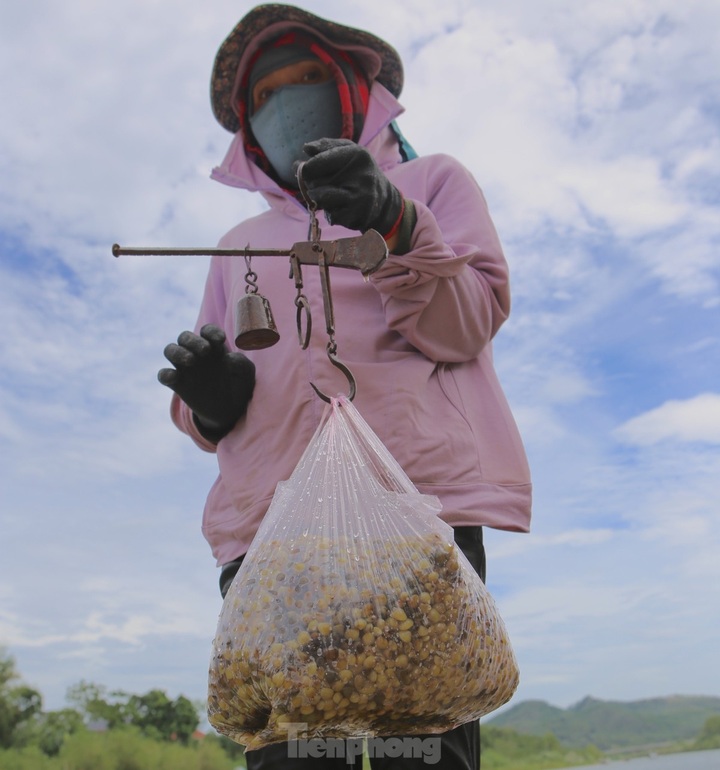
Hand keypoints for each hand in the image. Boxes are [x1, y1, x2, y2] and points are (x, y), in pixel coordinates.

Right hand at [159, 324, 254, 439]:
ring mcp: (185, 368)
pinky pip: (164, 375)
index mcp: (214, 346)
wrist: (231, 409)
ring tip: (191, 360)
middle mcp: (197, 353)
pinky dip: (165, 374)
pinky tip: (175, 377)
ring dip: (177, 352)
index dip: (211, 332)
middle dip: (193, 340)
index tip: (220, 340)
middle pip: (184, 336)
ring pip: (170, 350)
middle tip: (205, 350)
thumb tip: (228, 358)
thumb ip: (241, 363)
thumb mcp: (246, 374)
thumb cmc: (239, 385)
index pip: (207, 331)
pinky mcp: (177, 384)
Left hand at [300, 138, 403, 235]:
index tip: (304, 170)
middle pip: (315, 183)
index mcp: (356, 154)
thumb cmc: (359, 172)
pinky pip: (331, 215)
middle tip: (321, 184)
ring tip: (331, 195)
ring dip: (320, 199)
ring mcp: (359, 197)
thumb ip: (326, 146)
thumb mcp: (348, 152)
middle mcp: (360, 175)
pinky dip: (331, 213)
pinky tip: (342, 208)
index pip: (315, 163)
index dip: (304, 169)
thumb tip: (306, 148)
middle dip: (312, 185)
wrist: (384, 201)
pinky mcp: (357, 215)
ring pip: (321, 199)